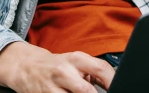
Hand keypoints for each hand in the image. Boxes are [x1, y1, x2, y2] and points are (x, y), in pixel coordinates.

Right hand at [0, 41, 115, 92]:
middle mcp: (66, 71)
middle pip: (88, 90)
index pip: (101, 68)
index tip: (120, 87)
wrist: (27, 67)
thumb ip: (92, 72)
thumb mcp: (75, 62)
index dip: (112, 81)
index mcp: (77, 59)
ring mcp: (54, 87)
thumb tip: (112, 84)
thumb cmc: (56, 66)